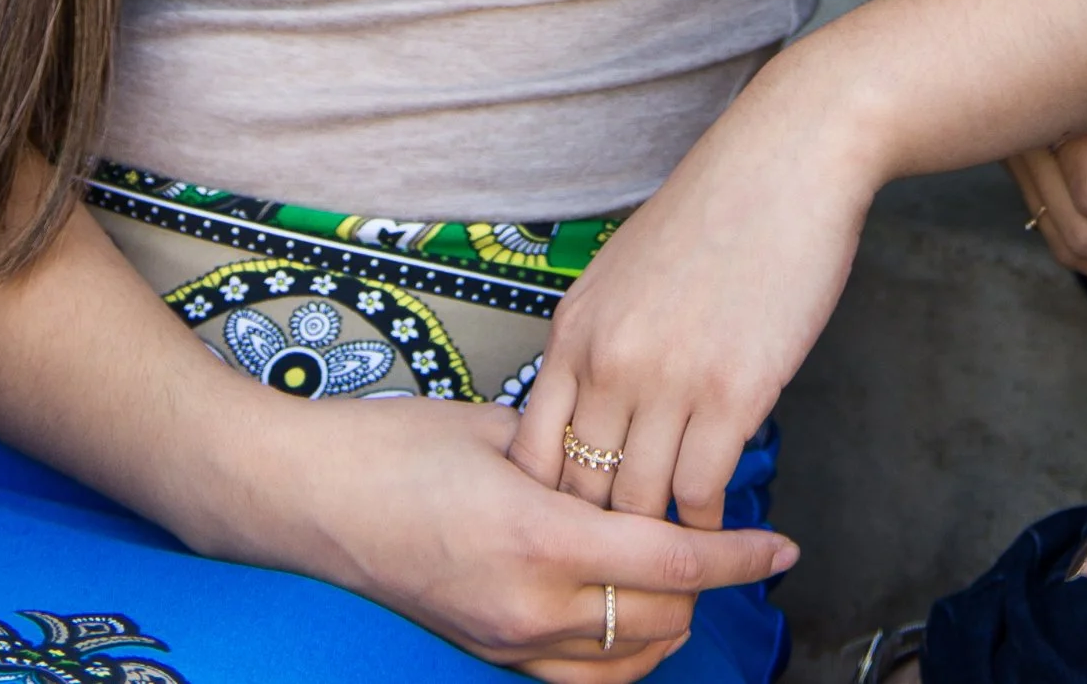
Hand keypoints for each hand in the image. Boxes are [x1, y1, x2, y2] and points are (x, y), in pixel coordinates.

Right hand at [225, 388, 796, 680]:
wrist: (308, 499)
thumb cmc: (393, 446)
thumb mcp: (499, 427)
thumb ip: (574, 451)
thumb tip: (637, 450)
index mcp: (538, 535)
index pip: (671, 562)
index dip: (737, 556)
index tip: (779, 545)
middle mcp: (529, 605)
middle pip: (663, 622)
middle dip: (707, 588)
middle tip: (722, 538)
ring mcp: (505, 641)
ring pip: (628, 665)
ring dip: (666, 626)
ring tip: (678, 577)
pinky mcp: (486, 654)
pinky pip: (579, 680)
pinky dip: (618, 654)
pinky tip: (624, 608)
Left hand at [512, 56, 882, 532]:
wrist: (787, 161)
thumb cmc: (715, 210)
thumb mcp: (624, 273)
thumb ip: (602, 342)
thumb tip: (597, 412)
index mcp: (575, 329)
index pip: (534, 455)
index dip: (552, 505)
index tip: (578, 526)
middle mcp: (609, 359)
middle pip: (582, 491)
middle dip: (602, 533)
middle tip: (626, 562)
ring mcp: (668, 379)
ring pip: (641, 504)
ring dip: (658, 538)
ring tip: (673, 557)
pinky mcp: (732, 392)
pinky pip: (702, 491)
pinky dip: (708, 522)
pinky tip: (718, 523)